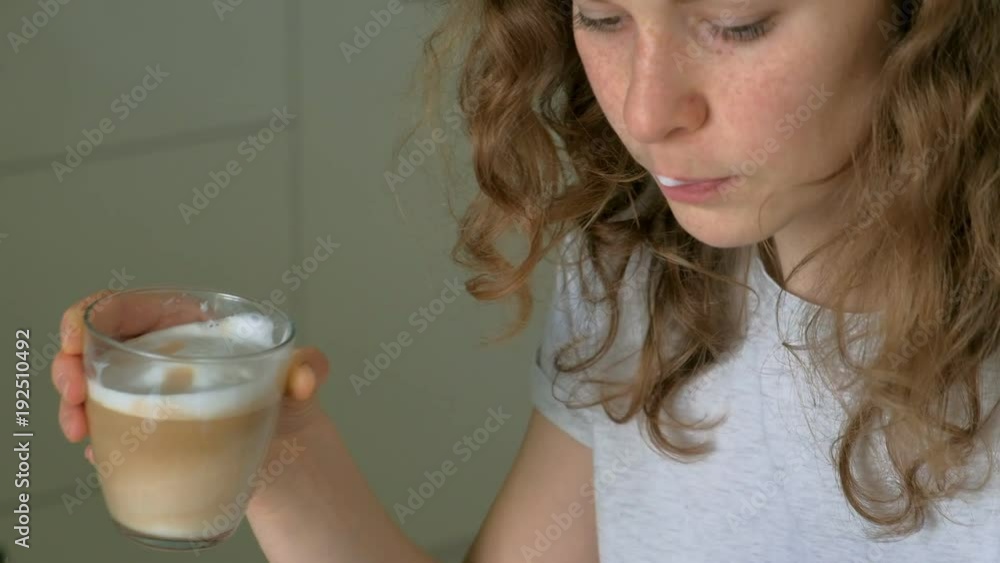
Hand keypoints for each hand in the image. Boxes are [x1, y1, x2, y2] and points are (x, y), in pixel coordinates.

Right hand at [51, 289, 329, 463]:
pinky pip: (106, 428)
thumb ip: (310, 366)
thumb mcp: (299, 372)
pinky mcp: (145, 429)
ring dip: (73, 407)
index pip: (127, 306)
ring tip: (80, 431)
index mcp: (185, 323)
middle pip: (95, 347)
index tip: (75, 337)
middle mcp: (158, 353)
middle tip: (71, 395)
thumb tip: (303, 378)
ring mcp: (147, 392)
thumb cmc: (285, 394)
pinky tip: (98, 454)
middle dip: (68, 365)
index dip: (91, 313)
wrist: (287, 446)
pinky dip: (96, 440)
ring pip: (90, 388)